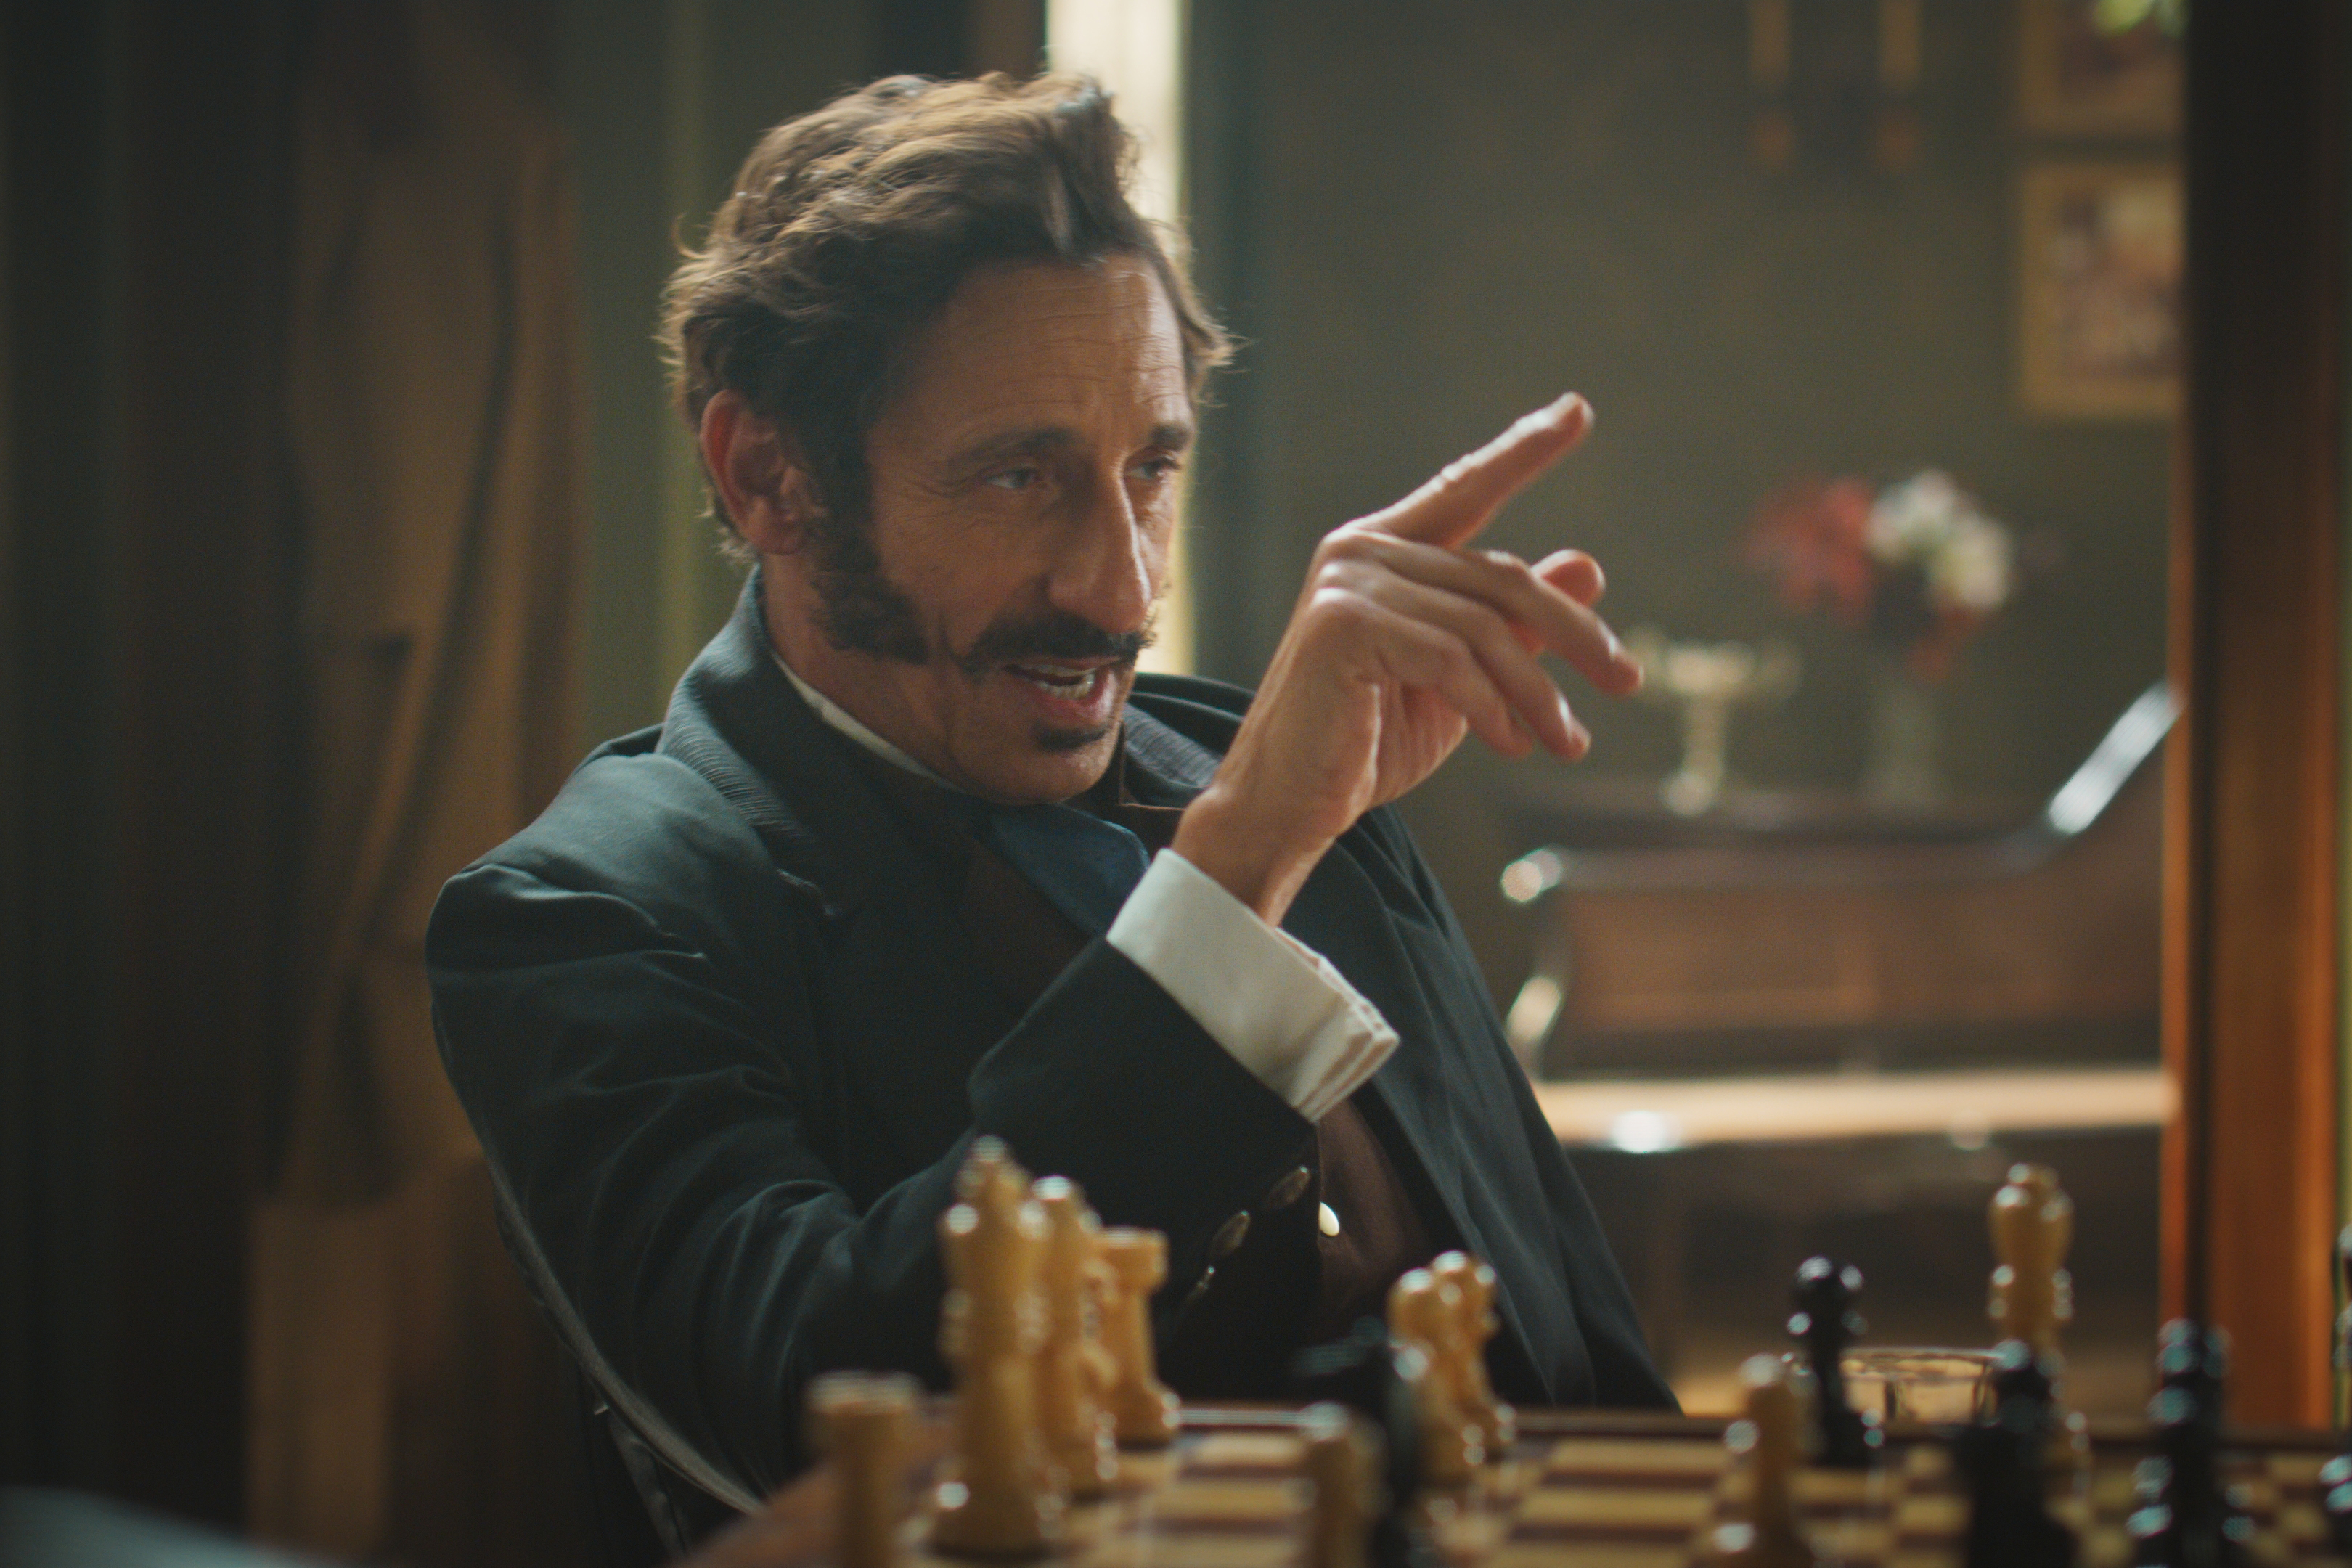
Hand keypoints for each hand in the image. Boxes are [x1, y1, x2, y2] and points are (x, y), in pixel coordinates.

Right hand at [1172, 393, 1639, 925]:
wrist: (1290, 802)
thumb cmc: (1370, 740)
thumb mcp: (1464, 680)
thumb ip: (1516, 623)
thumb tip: (1589, 567)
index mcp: (1385, 548)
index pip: (1466, 487)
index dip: (1523, 450)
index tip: (1577, 410)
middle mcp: (1362, 550)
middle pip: (1501, 577)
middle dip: (1574, 633)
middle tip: (1627, 681)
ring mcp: (1348, 583)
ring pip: (1485, 628)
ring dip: (1537, 694)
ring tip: (1567, 742)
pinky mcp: (1344, 625)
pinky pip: (1451, 659)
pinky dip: (1494, 708)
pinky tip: (1511, 745)